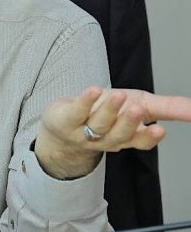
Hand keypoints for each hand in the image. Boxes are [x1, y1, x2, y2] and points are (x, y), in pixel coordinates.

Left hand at [34, 86, 190, 178]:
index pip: (140, 141)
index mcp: (127, 137)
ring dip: (110, 110)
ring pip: (99, 124)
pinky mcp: (66, 119)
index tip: (159, 130)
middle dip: (130, 122)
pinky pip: (76, 112)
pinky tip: (93, 90)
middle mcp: (106, 137)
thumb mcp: (140, 105)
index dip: (148, 137)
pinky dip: (84, 101)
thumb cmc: (105, 111)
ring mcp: (84, 131)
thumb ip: (169, 108)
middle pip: (119, 133)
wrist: (62, 122)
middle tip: (138, 108)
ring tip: (119, 96)